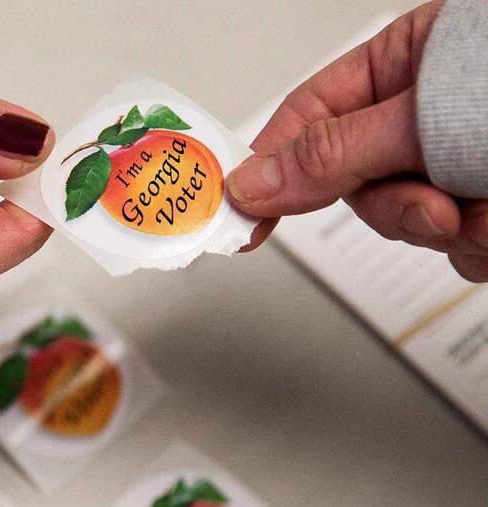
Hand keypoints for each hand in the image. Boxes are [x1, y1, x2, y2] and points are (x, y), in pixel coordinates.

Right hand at [229, 2, 487, 281]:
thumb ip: (336, 153)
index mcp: (406, 63)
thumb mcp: (429, 113)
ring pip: (409, 221)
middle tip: (433, 208)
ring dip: (447, 230)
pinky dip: (480, 244)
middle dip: (397, 208)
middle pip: (360, 185)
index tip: (241, 214)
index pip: (311, 116)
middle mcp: (430, 112)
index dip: (273, 167)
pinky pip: (458, 245)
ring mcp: (463, 160)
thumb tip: (253, 182)